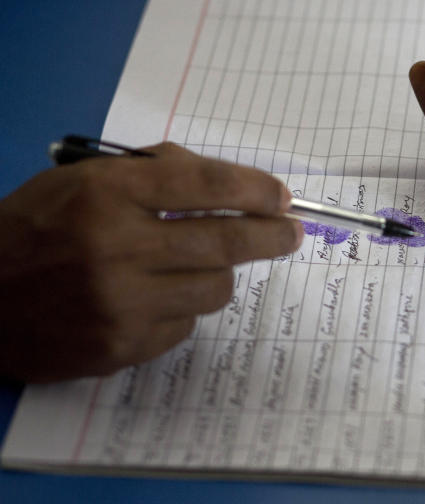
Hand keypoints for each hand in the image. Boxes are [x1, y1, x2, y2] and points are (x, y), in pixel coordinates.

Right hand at [0, 143, 301, 381]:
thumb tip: (231, 186)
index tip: (282, 197)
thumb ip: (153, 174)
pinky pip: (185, 325)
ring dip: (216, 273)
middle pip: (225, 241)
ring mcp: (119, 304)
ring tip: (191, 264)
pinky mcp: (119, 348)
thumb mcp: (81, 180)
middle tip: (292, 233)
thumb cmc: (34, 229)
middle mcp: (115, 247)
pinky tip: (150, 298)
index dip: (254, 189)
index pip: (203, 184)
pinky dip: (181, 308)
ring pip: (215, 288)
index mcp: (105, 194)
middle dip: (271, 236)